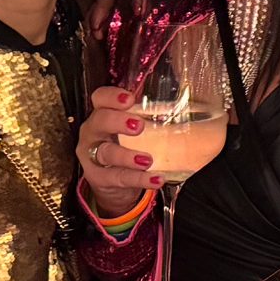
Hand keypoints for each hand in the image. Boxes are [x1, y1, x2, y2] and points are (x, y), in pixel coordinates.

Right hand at [77, 88, 159, 215]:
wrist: (113, 184)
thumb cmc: (125, 148)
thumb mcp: (132, 131)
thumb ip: (149, 118)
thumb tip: (186, 109)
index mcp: (102, 115)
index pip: (100, 98)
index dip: (111, 96)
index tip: (129, 99)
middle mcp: (93, 133)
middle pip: (99, 121)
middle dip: (118, 122)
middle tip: (139, 126)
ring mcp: (93, 156)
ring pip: (107, 153)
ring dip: (127, 156)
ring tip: (147, 160)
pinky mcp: (99, 178)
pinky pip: (119, 178)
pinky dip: (139, 179)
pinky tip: (156, 179)